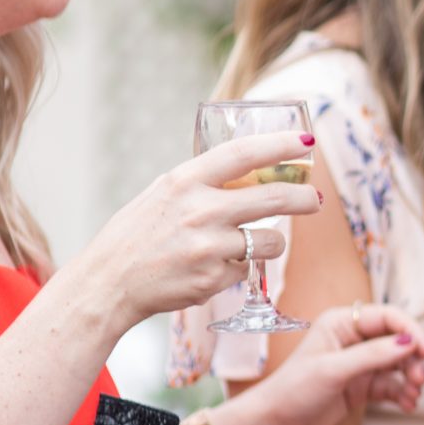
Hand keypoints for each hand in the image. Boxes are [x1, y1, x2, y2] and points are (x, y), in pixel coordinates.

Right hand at [68, 131, 324, 329]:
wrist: (108, 282)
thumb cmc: (136, 236)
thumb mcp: (163, 194)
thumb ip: (203, 183)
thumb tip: (252, 172)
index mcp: (184, 181)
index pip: (243, 154)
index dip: (279, 145)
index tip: (305, 142)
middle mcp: (200, 210)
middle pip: (274, 198)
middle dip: (304, 198)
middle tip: (315, 200)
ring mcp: (209, 246)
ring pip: (271, 240)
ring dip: (272, 243)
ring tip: (251, 244)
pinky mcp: (214, 278)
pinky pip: (248, 270)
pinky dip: (239, 269)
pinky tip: (212, 268)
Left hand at [221, 303, 423, 424]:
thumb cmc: (292, 392)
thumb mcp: (334, 370)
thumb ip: (373, 355)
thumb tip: (410, 342)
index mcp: (341, 324)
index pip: (388, 318)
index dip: (411, 331)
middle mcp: (352, 341)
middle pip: (397, 341)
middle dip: (412, 359)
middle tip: (419, 380)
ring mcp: (357, 366)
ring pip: (397, 365)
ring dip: (410, 379)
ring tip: (414, 396)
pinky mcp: (360, 389)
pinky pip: (391, 386)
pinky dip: (403, 394)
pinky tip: (408, 405)